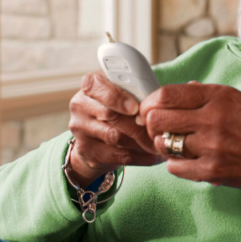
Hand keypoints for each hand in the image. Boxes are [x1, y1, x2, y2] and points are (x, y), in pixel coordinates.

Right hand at [67, 71, 165, 186]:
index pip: (96, 85)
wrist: (97, 142)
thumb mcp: (125, 96)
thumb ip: (136, 94)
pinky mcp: (86, 151)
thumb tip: (159, 102)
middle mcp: (81, 105)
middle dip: (137, 123)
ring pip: (115, 136)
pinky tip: (153, 156)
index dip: (117, 96)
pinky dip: (140, 156)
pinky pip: (118, 155)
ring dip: (142, 141)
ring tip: (160, 142)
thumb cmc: (120, 111)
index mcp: (91, 86)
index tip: (135, 107)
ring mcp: (80, 129)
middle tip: (158, 128)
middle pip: (109, 113)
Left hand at [138, 82, 240, 193]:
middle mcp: (213, 118)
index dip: (150, 102)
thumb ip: (213, 94)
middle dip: (151, 123)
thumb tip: (185, 87)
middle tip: (157, 129)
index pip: (167, 94)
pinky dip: (176, 164)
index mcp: (221, 96)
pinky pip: (174, 167)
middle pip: (157, 118)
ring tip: (176, 145)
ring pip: (163, 143)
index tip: (148, 108)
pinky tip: (189, 161)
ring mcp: (212, 146)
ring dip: (164, 145)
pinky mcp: (212, 171)